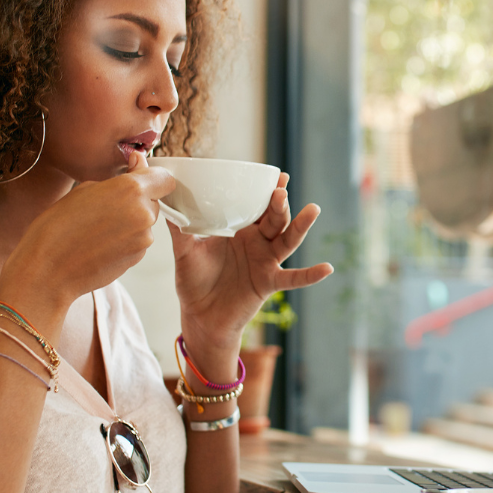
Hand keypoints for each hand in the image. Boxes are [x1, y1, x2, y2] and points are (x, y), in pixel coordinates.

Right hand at [0, 150, 176, 315]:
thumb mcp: (85, 189)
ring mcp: (143, 239)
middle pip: (153, 201)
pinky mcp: (138, 257)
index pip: (164, 178)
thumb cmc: (57, 226)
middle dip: (137, 200)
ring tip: (98, 227)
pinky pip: (137, 240)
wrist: (48, 270)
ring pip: (145, 222)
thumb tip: (138, 162)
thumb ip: (121, 177)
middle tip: (106, 206)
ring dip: (130, 221)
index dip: (152, 177)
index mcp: (131, 190)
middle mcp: (143, 214)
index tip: (137, 177)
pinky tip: (100, 243)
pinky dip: (125, 239)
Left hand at [167, 170, 332, 346]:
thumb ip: (179, 230)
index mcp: (240, 230)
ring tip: (312, 210)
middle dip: (279, 203)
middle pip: (275, 218)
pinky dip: (310, 275)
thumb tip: (165, 204)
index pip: (257, 205)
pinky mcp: (269, 283)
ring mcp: (266, 262)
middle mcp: (257, 243)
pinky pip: (293, 279)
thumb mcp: (184, 252)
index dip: (267, 190)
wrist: (199, 317)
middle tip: (281, 189)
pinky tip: (327, 268)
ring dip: (301, 226)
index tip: (277, 175)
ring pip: (287, 241)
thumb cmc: (194, 282)